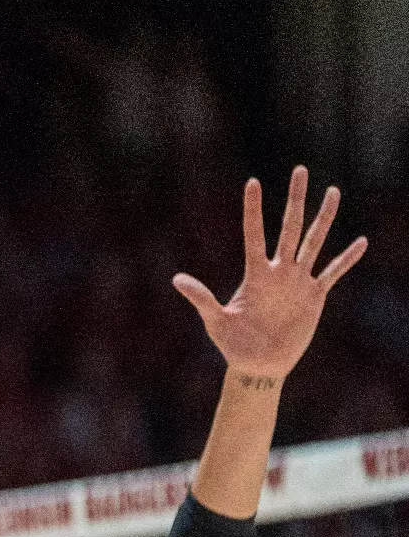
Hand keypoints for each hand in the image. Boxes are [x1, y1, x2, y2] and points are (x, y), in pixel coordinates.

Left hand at [173, 167, 364, 381]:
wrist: (258, 365)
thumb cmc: (233, 344)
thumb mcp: (216, 320)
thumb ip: (201, 298)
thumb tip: (176, 279)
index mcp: (255, 274)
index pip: (254, 234)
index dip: (253, 209)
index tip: (253, 182)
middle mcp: (278, 271)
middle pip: (289, 227)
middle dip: (295, 199)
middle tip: (300, 170)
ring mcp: (298, 281)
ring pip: (314, 241)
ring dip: (324, 218)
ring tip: (333, 191)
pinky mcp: (314, 296)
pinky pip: (333, 272)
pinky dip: (347, 259)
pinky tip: (361, 242)